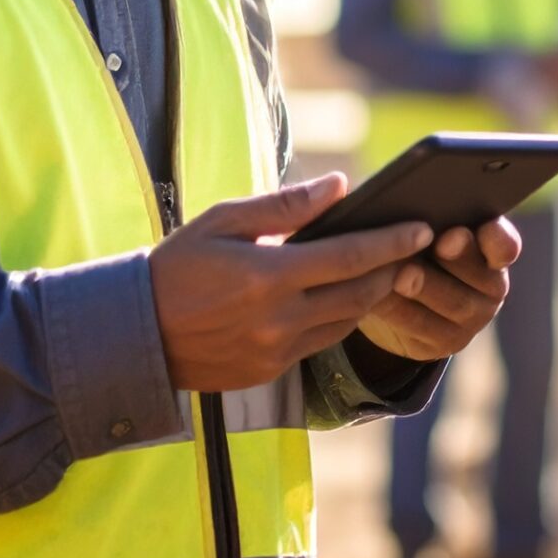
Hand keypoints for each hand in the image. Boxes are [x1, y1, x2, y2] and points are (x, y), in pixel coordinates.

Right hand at [149, 174, 430, 392]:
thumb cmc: (177, 265)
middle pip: (360, 293)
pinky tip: (343, 299)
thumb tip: (338, 186)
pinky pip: (320, 343)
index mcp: (268, 275)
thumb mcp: (223, 221)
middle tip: (415, 248)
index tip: (421, 227)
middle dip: (393, 269)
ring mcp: (276, 350)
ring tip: (388, 270)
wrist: (135, 333)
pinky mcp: (270, 371)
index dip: (392, 242)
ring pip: (346, 322)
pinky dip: (339, 319)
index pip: (350, 257)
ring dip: (371, 296)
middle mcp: (279, 318)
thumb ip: (284, 206)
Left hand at [355, 217, 520, 362]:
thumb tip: (383, 190)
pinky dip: (400, 312)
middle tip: (440, 242)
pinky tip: (378, 297)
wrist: (391, 297)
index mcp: (489, 248)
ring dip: (427, 288)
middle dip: (460, 258)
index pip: (506, 244)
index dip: (496, 237)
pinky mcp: (443, 344)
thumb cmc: (404, 245)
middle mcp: (489, 285)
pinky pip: (423, 330)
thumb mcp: (411, 224)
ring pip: (454, 305)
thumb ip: (412, 208)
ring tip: (401, 273)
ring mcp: (470, 319)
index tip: (478, 225)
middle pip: (481, 275)